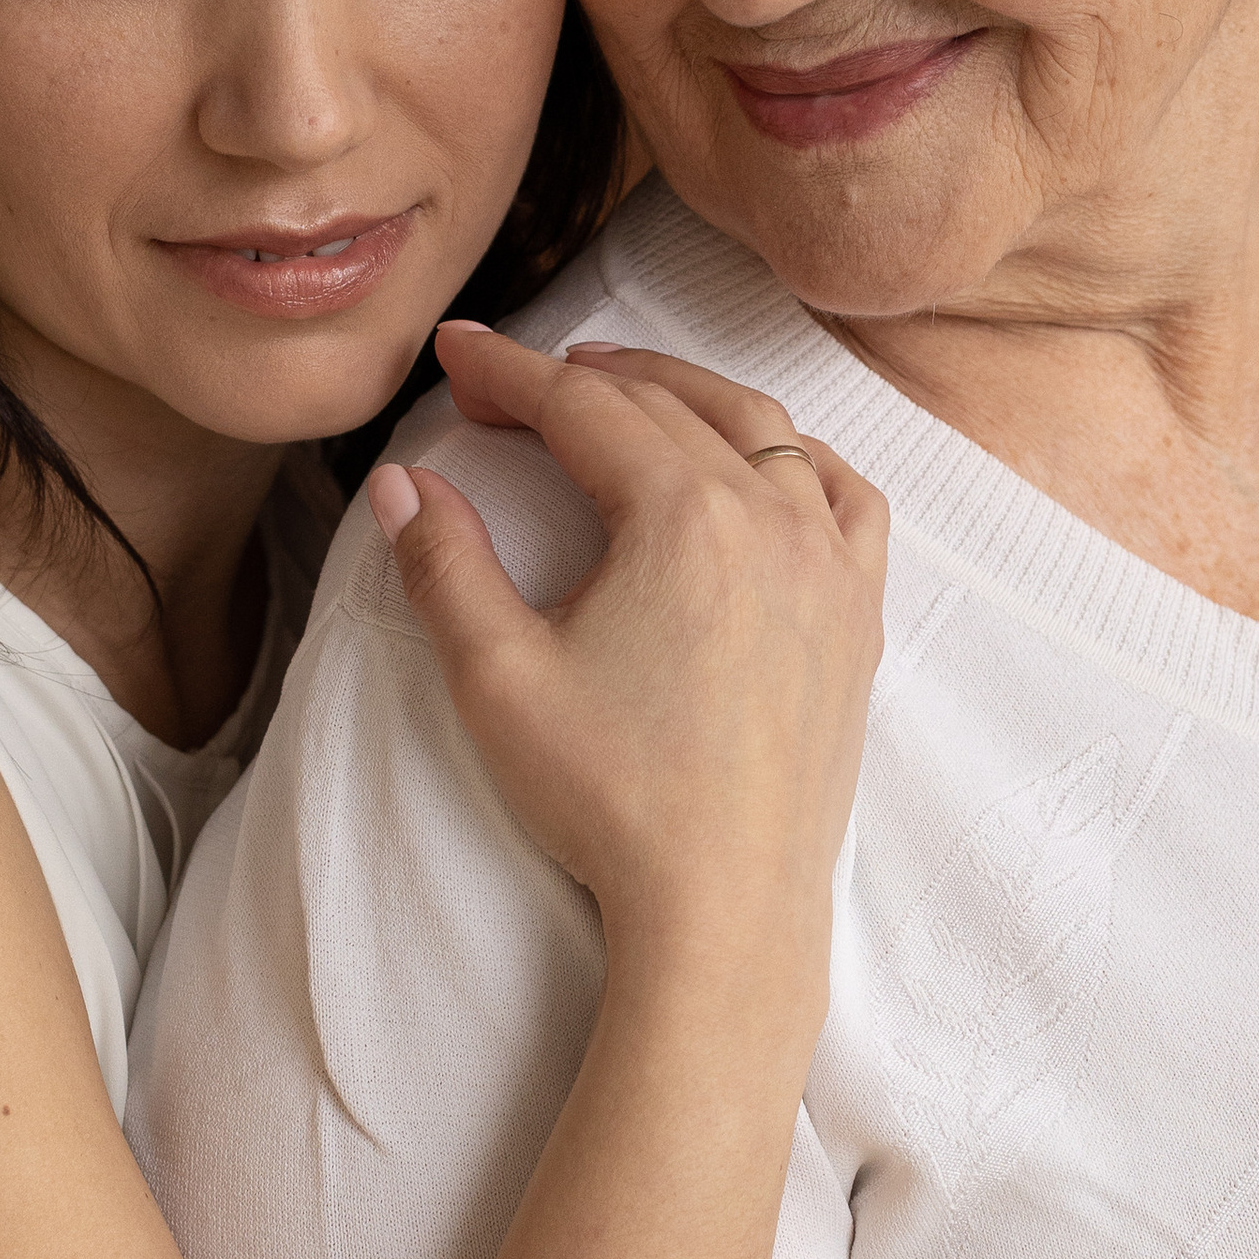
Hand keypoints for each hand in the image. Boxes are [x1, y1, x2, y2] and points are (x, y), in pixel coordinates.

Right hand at [364, 322, 887, 954]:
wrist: (725, 905)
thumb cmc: (613, 797)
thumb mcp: (498, 677)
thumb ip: (444, 565)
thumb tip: (401, 483)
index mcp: (681, 515)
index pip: (580, 406)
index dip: (508, 372)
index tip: (457, 354)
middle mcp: (769, 516)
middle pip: (665, 405)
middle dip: (578, 380)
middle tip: (508, 388)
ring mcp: (827, 562)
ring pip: (760, 430)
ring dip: (684, 394)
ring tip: (623, 388)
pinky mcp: (857, 613)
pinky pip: (844, 495)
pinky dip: (796, 456)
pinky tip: (764, 461)